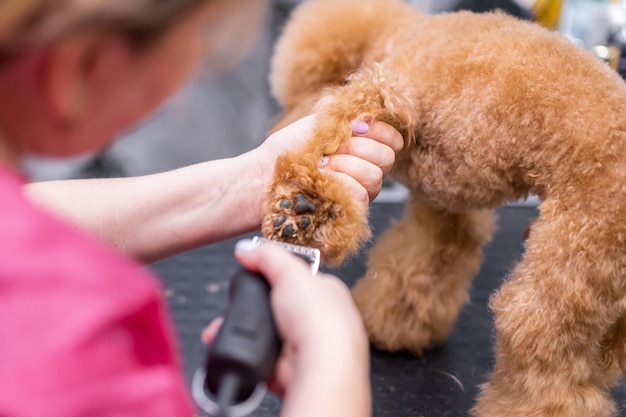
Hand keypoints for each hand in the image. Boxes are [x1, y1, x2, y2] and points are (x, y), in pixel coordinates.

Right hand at [202, 240, 370, 416]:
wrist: (320, 367)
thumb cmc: (322, 321)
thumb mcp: (290, 272)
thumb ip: (267, 256)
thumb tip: (247, 248)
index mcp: (328, 293)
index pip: (298, 278)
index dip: (275, 275)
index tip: (254, 272)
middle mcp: (320, 321)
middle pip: (279, 308)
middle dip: (254, 309)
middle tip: (240, 307)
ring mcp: (305, 348)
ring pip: (267, 335)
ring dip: (247, 333)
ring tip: (232, 328)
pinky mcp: (291, 371)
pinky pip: (262, 360)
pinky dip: (250, 356)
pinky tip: (248, 350)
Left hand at [257, 115, 403, 202]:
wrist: (262, 177)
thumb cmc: (286, 152)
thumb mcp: (317, 124)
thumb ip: (346, 116)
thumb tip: (369, 111)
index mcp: (360, 148)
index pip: (392, 139)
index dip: (381, 131)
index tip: (357, 128)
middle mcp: (364, 171)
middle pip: (387, 158)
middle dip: (360, 148)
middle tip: (331, 150)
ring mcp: (358, 192)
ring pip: (375, 176)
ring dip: (347, 166)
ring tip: (323, 166)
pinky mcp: (348, 212)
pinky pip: (361, 195)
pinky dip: (340, 184)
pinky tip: (323, 181)